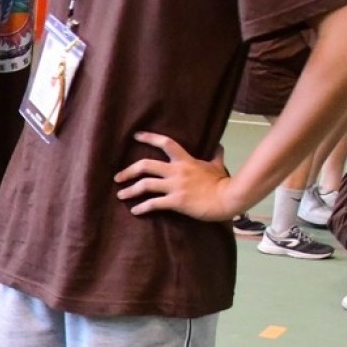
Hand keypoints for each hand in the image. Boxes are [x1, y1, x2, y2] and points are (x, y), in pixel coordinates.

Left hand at [113, 132, 238, 221]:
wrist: (229, 198)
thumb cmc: (223, 182)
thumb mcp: (217, 165)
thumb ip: (215, 155)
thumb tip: (218, 146)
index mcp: (186, 160)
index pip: (166, 143)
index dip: (149, 137)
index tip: (136, 135)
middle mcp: (177, 171)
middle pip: (146, 165)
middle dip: (128, 171)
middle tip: (117, 177)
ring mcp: (175, 186)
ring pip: (145, 185)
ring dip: (130, 190)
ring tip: (121, 195)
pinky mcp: (176, 201)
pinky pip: (154, 204)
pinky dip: (142, 208)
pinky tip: (135, 211)